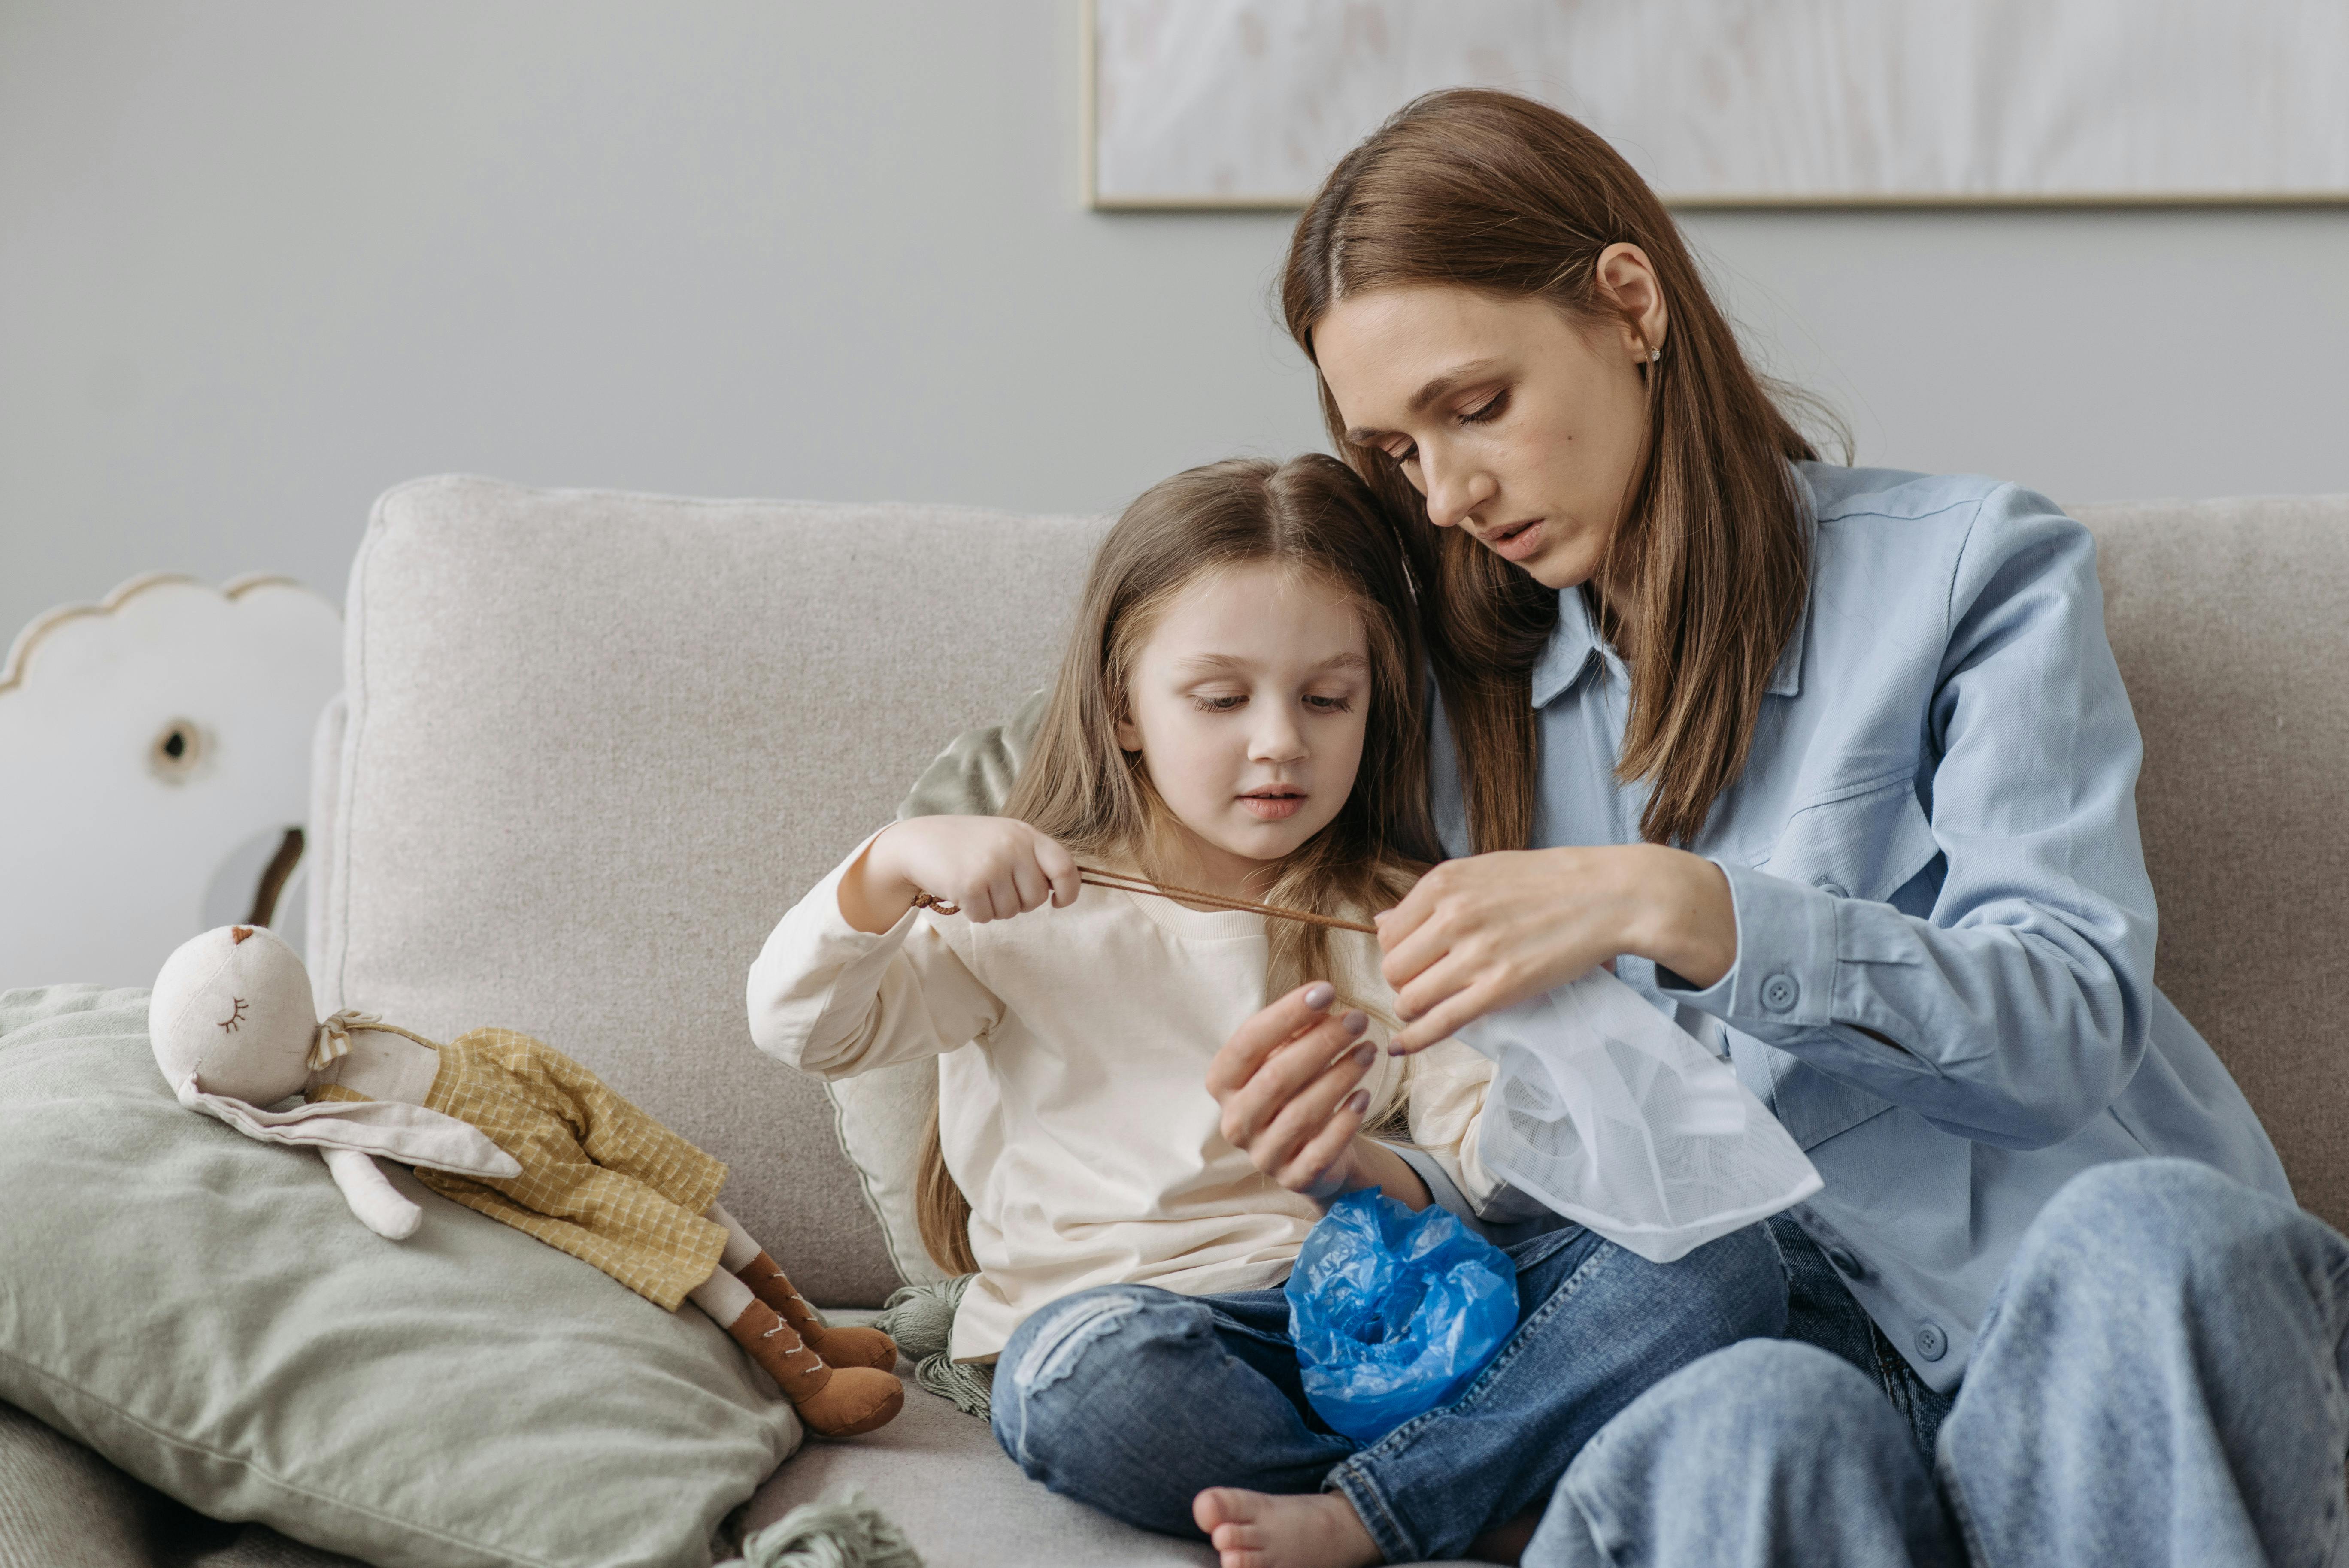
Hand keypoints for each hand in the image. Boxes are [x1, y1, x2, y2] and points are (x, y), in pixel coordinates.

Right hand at [838, 816, 1080, 932]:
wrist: (918, 841)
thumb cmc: (967, 844)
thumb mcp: (1005, 838)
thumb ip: (1033, 858)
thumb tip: (1060, 891)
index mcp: (1026, 834)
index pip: (1065, 867)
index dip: (1069, 891)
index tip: (1058, 901)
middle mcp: (1012, 847)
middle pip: (1036, 898)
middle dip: (1019, 902)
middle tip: (996, 886)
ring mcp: (991, 865)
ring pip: (1011, 912)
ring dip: (994, 907)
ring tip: (976, 884)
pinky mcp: (969, 885)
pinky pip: (985, 917)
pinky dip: (974, 912)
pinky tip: (962, 892)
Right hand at [1206, 982, 1379, 1203]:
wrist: (1312, 1152)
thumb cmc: (1296, 1089)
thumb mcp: (1287, 1057)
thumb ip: (1296, 1032)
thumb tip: (1320, 1004)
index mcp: (1223, 1083)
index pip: (1248, 1043)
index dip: (1286, 1014)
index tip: (1326, 990)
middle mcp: (1235, 1121)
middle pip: (1276, 1077)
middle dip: (1321, 1043)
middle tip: (1358, 1019)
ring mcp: (1262, 1154)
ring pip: (1301, 1112)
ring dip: (1340, 1076)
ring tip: (1369, 1050)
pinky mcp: (1294, 1178)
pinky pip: (1321, 1149)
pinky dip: (1345, 1121)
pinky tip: (1364, 1095)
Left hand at [1375, 844, 1735, 1052]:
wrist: (1609, 895)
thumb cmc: (1547, 882)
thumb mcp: (1481, 873)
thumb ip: (1431, 899)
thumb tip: (1379, 920)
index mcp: (1443, 883)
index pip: (1388, 933)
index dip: (1399, 952)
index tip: (1418, 960)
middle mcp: (1452, 915)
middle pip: (1393, 968)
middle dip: (1404, 982)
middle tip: (1430, 983)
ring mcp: (1476, 953)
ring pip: (1410, 998)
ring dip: (1414, 1010)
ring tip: (1433, 1007)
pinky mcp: (1501, 987)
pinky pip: (1441, 1022)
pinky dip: (1415, 1039)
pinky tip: (1400, 1048)